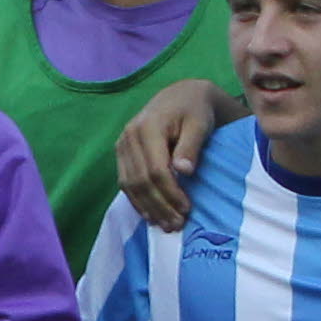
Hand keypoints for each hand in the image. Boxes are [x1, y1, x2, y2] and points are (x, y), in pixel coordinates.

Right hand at [116, 74, 235, 227]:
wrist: (180, 96)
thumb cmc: (195, 110)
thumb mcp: (199, 124)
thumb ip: (191, 147)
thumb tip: (184, 171)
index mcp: (147, 127)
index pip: (155, 169)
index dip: (170, 193)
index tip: (186, 209)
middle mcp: (129, 136)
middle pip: (140, 180)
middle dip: (159, 205)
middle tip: (176, 225)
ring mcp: (122, 145)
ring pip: (130, 185)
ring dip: (147, 208)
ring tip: (165, 225)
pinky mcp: (121, 152)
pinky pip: (125, 182)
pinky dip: (137, 201)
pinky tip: (150, 215)